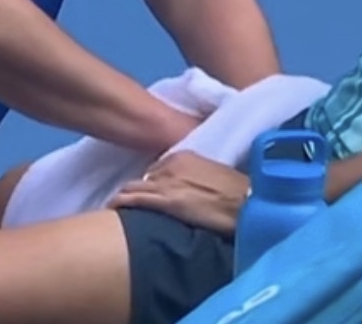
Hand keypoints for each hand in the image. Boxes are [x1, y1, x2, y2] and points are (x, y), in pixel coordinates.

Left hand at [109, 151, 249, 235]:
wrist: (250, 201)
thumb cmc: (240, 191)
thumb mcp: (216, 176)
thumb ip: (199, 177)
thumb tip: (193, 188)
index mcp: (185, 155)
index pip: (158, 167)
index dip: (152, 181)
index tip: (150, 191)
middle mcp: (171, 164)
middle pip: (145, 177)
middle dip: (138, 189)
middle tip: (131, 202)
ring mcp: (167, 182)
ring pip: (135, 187)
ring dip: (126, 196)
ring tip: (114, 206)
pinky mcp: (166, 200)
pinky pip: (135, 199)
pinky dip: (122, 202)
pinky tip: (112, 208)